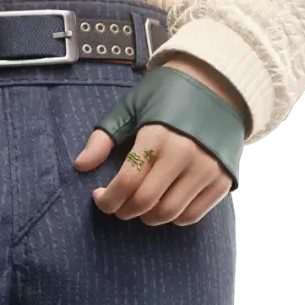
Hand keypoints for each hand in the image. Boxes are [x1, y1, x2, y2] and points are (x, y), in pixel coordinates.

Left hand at [73, 57, 238, 226]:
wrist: (216, 86)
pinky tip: (163, 204)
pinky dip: (173, 218)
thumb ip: (104, 138)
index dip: (108, 198)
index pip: (128, 181)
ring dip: (147, 217)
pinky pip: (193, 215)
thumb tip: (81, 166)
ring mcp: (207, 169)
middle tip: (117, 204)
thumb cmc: (166, 96)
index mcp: (157, 135)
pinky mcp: (222, 180)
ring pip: (169, 214)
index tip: (99, 197)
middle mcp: (184, 154)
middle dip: (123, 210)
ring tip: (139, 204)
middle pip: (146, 202)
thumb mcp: (130, 108)